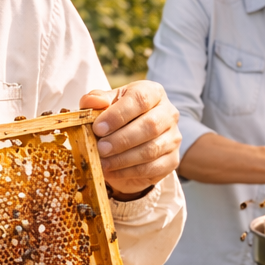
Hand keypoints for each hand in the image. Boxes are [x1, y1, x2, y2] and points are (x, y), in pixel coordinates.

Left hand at [80, 81, 180, 198]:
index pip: (140, 99)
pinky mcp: (172, 160)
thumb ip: (97, 100)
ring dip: (123, 158)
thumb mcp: (106, 105)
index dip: (118, 114)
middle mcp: (168, 113)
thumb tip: (91, 101)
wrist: (131, 142)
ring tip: (102, 162)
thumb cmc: (118, 118)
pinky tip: (112, 171)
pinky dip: (128, 172)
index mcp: (153, 93)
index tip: (98, 128)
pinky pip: (152, 168)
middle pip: (150, 125)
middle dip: (121, 139)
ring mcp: (173, 138)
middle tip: (100, 148)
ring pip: (151, 149)